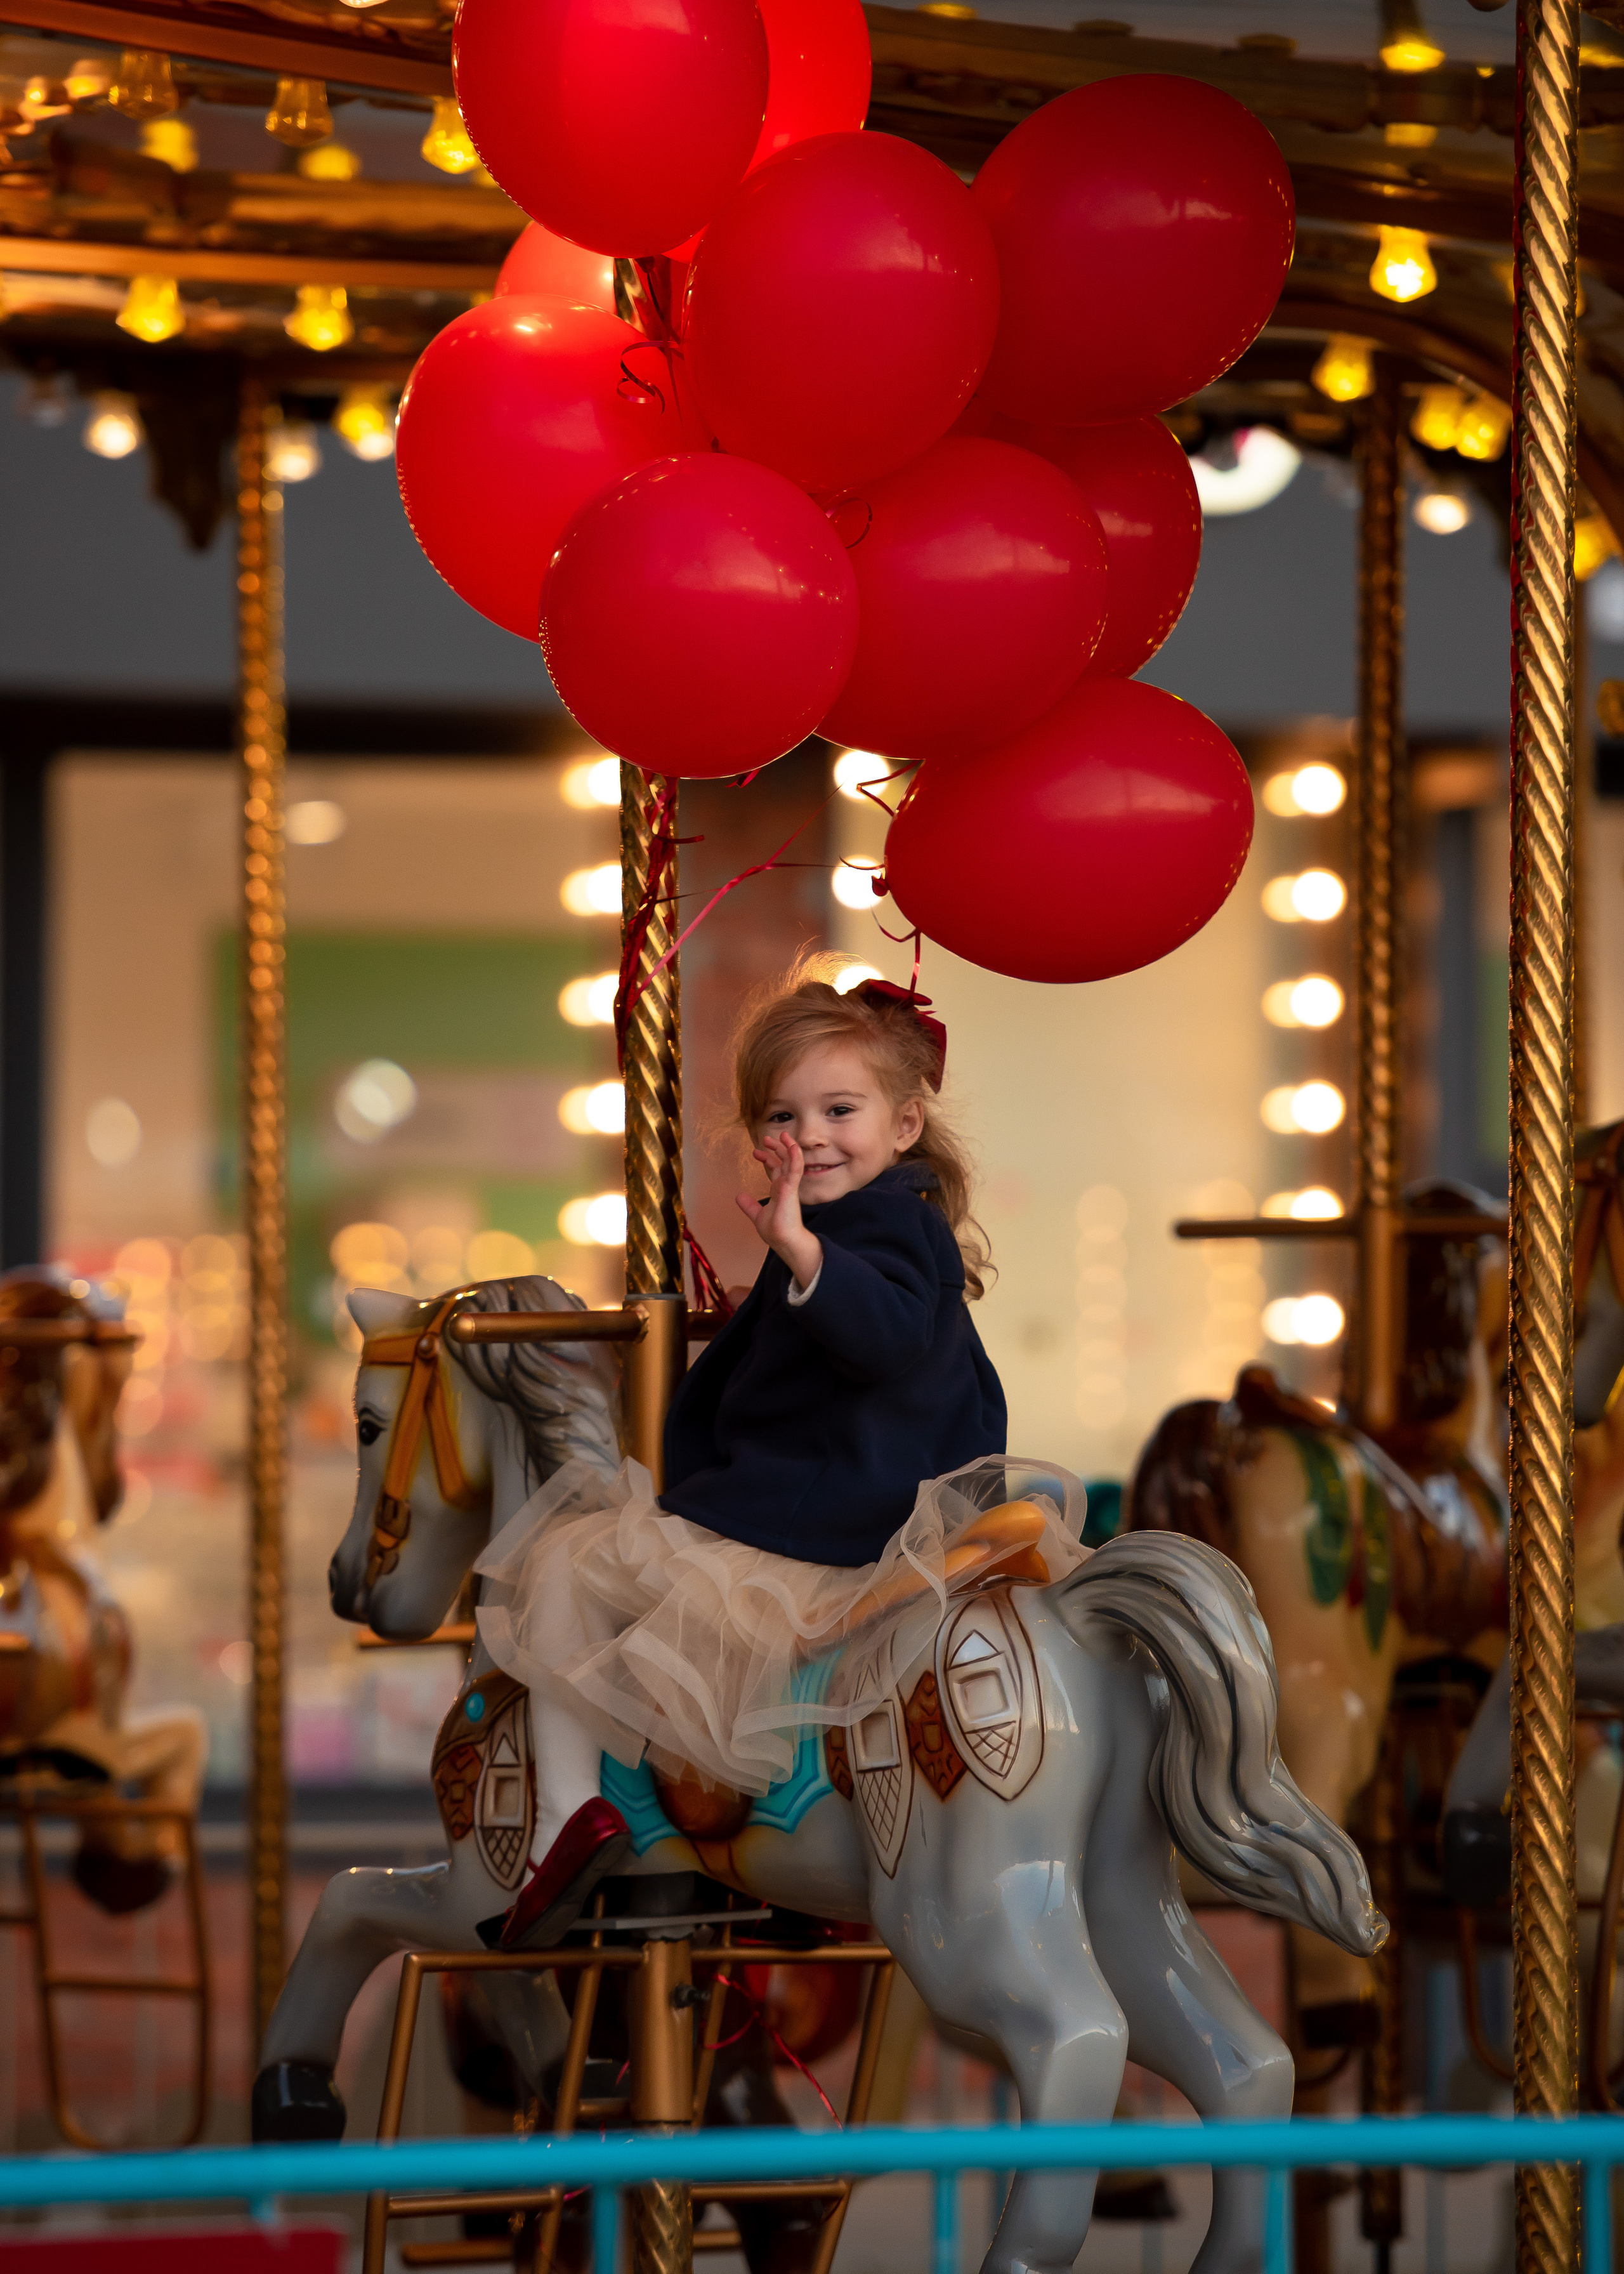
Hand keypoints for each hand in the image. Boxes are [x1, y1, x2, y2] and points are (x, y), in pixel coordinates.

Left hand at [736, 1133, 822, 1289]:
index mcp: (779, 1190)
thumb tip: (738, 1196)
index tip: (756, 1152)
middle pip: (783, 1161)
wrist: (783, 1241)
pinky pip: (795, 1169)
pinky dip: (795, 1156)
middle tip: (766, 1138)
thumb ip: (749, 1205)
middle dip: (776, 1148)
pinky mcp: (792, 1188)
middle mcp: (785, 1185)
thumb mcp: (757, 1214)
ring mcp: (790, 1186)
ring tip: (783, 1135)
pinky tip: (792, 1146)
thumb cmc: (775, 1230)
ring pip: (792, 1161)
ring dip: (788, 1147)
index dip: (766, 1158)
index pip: (775, 1169)